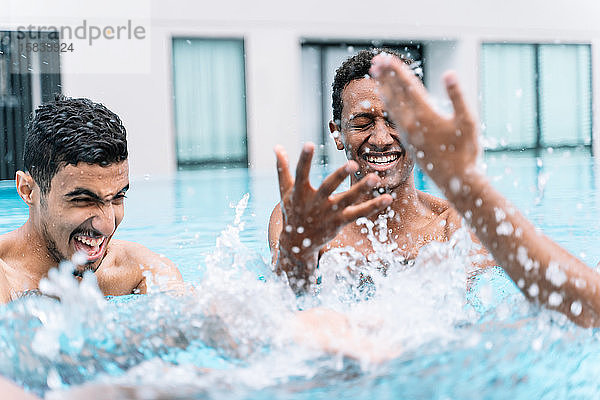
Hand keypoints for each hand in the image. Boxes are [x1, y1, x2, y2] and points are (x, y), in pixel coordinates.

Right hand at [275, 143, 391, 290]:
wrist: (297, 244)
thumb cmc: (292, 212)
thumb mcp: (285, 191)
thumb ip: (282, 168)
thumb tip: (277, 146)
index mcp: (299, 193)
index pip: (301, 174)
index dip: (304, 160)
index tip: (309, 144)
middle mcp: (314, 203)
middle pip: (328, 187)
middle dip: (339, 176)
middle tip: (352, 164)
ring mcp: (328, 214)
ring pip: (347, 200)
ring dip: (361, 189)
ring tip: (374, 178)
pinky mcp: (340, 222)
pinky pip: (359, 213)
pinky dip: (373, 206)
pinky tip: (387, 198)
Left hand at [370, 54, 480, 191]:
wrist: (455, 181)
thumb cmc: (466, 152)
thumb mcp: (467, 122)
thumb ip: (457, 96)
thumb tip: (448, 73)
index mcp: (425, 115)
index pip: (407, 87)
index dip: (396, 71)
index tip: (386, 58)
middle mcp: (412, 123)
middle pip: (395, 94)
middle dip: (385, 76)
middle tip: (375, 60)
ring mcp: (408, 133)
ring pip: (392, 105)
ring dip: (384, 88)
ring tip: (376, 74)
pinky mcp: (408, 141)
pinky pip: (394, 117)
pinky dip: (389, 104)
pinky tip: (386, 98)